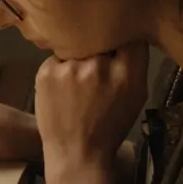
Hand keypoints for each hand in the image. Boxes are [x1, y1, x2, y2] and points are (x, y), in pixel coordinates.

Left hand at [34, 42, 149, 171]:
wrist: (76, 152)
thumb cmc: (110, 124)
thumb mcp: (136, 94)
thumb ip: (134, 62)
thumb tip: (126, 31)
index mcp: (127, 73)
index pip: (129, 36)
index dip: (123, 39)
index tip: (118, 46)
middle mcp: (98, 66)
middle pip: (100, 38)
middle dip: (99, 48)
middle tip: (95, 71)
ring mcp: (69, 68)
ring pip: (76, 47)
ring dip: (78, 58)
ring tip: (77, 83)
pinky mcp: (46, 71)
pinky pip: (57, 58)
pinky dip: (60, 68)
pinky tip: (62, 89)